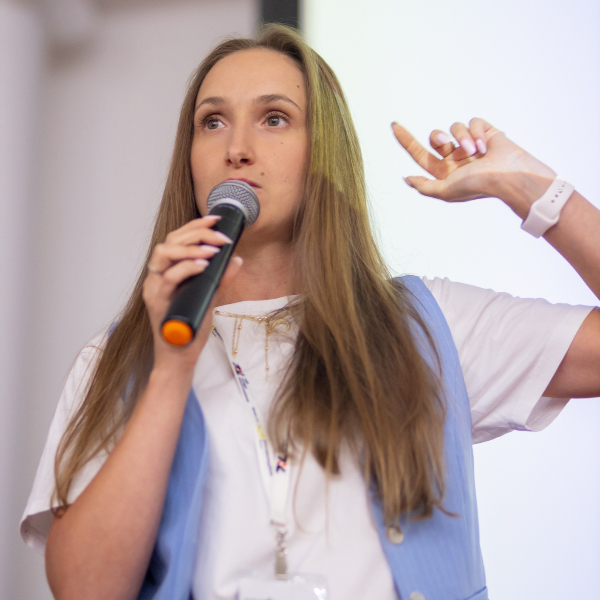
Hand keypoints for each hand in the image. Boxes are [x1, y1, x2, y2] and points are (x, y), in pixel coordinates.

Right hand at [142, 215, 242, 370]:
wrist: (180, 358)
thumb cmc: (190, 328)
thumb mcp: (210, 297)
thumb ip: (221, 278)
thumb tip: (236, 258)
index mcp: (167, 271)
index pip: (177, 239)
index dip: (195, 226)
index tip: (216, 219)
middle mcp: (157, 276)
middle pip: (170, 241)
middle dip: (197, 233)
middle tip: (220, 236)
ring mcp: (154, 288)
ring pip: (164, 254)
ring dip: (191, 248)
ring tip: (213, 249)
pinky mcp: (157, 301)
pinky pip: (168, 278)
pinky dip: (187, 267)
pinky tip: (204, 265)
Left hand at [392, 118, 555, 210]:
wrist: (509, 177)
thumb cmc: (478, 187)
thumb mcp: (445, 191)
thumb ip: (424, 186)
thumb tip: (407, 178)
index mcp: (445, 172)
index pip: (420, 155)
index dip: (407, 141)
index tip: (394, 125)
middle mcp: (456, 158)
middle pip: (435, 138)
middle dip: (437, 138)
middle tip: (446, 145)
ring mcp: (471, 144)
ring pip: (454, 128)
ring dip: (462, 138)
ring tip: (476, 152)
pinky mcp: (486, 132)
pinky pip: (472, 122)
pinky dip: (477, 132)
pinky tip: (486, 146)